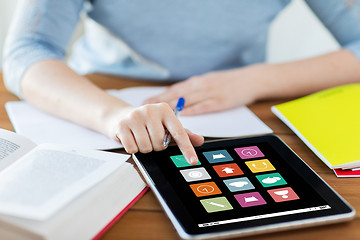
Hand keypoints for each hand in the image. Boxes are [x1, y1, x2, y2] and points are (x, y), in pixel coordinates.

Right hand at [110, 103, 203, 163]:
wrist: (121, 115)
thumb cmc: (148, 122)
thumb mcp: (166, 125)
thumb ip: (183, 133)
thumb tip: (200, 140)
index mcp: (165, 110)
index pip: (179, 132)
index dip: (187, 148)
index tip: (193, 160)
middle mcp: (151, 110)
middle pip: (160, 143)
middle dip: (156, 146)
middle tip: (151, 138)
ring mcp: (135, 116)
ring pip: (146, 147)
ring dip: (145, 148)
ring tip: (141, 137)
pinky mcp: (122, 125)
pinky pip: (132, 148)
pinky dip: (133, 148)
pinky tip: (132, 138)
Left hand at [144, 64, 269, 114]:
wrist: (252, 79)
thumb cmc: (230, 81)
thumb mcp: (211, 80)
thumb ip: (196, 88)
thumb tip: (180, 96)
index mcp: (198, 81)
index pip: (175, 89)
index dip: (160, 95)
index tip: (147, 101)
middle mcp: (201, 85)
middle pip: (177, 94)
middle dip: (160, 101)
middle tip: (145, 108)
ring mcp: (211, 93)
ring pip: (187, 100)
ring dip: (171, 107)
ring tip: (158, 113)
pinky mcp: (221, 101)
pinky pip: (204, 106)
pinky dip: (193, 110)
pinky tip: (183, 115)